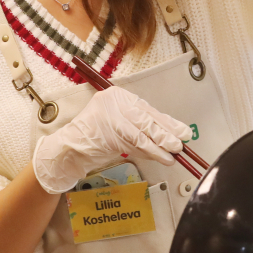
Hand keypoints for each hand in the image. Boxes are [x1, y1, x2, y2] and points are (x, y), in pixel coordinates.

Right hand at [31, 88, 190, 193]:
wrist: (70, 149)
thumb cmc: (95, 137)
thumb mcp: (118, 125)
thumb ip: (140, 126)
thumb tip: (168, 134)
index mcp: (117, 96)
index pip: (147, 109)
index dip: (167, 122)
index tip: (182, 130)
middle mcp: (113, 102)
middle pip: (146, 119)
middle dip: (167, 133)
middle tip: (182, 142)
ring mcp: (109, 115)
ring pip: (142, 132)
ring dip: (161, 145)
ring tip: (174, 153)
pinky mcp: (108, 131)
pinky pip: (134, 143)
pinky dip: (150, 152)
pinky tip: (161, 157)